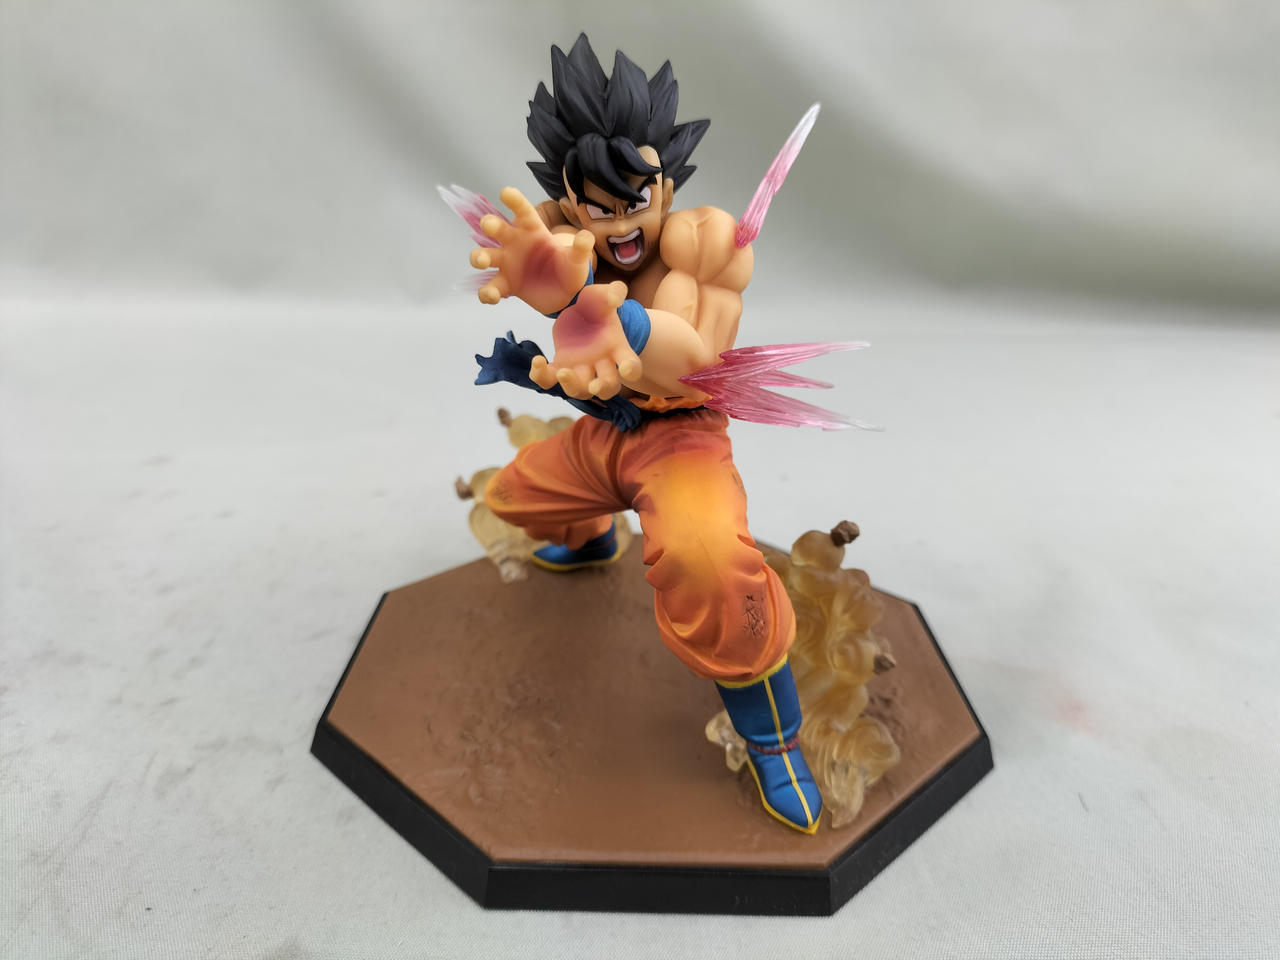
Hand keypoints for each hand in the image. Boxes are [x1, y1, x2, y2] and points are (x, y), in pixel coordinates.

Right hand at [470, 187, 593, 315]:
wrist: (565, 294)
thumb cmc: (568, 268)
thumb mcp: (577, 259)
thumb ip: (581, 248)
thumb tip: (586, 237)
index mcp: (533, 231)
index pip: (523, 212)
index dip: (514, 201)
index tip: (505, 192)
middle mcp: (515, 243)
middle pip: (498, 230)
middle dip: (490, 225)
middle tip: (488, 225)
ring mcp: (507, 263)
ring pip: (486, 256)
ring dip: (479, 256)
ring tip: (481, 261)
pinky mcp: (506, 284)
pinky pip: (491, 287)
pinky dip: (487, 292)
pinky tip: (490, 296)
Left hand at [529, 282, 643, 400]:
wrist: (578, 310)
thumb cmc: (597, 303)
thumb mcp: (604, 294)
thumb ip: (613, 292)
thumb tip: (614, 298)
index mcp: (618, 348)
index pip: (631, 366)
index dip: (630, 371)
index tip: (626, 370)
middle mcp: (601, 364)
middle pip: (608, 387)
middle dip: (602, 388)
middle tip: (594, 386)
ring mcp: (580, 369)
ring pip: (580, 390)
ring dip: (572, 385)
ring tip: (562, 373)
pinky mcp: (560, 366)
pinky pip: (549, 380)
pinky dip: (542, 376)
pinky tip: (538, 361)